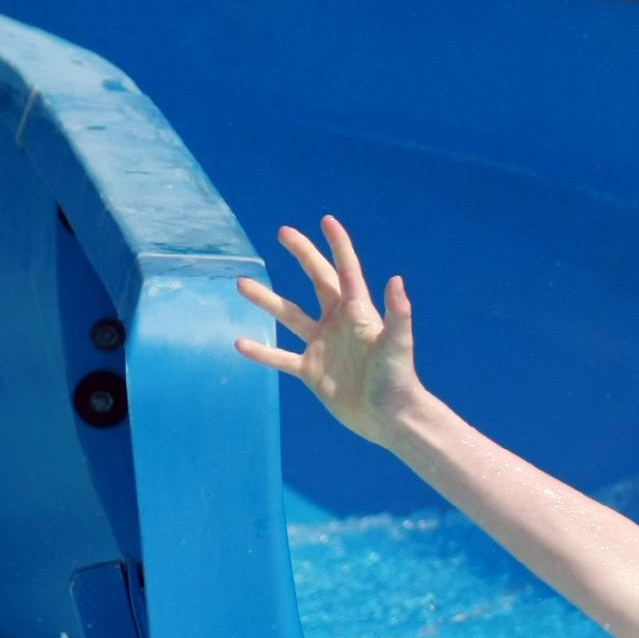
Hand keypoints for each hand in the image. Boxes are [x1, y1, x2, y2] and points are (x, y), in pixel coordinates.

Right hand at [232, 216, 426, 445]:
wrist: (390, 417)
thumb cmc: (398, 379)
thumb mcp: (397, 343)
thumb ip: (397, 313)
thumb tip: (396, 279)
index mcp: (359, 312)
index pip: (347, 270)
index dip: (338, 246)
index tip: (327, 220)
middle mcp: (338, 323)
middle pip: (317, 280)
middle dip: (302, 255)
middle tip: (283, 232)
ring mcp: (322, 345)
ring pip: (289, 316)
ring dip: (266, 300)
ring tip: (241, 284)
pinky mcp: (310, 370)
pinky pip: (280, 357)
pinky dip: (262, 352)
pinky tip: (239, 343)